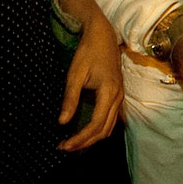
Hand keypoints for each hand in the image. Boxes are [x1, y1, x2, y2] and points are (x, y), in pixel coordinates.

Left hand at [58, 9, 123, 151]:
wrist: (103, 35)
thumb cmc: (88, 52)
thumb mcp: (75, 74)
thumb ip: (70, 98)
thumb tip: (62, 122)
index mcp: (108, 91)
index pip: (96, 124)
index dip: (80, 138)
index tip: (64, 145)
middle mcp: (118, 97)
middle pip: (104, 130)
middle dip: (85, 142)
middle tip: (64, 148)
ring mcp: (120, 97)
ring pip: (109, 127)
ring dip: (91, 138)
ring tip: (72, 143)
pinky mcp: (117, 96)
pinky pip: (110, 120)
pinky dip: (98, 130)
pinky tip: (83, 132)